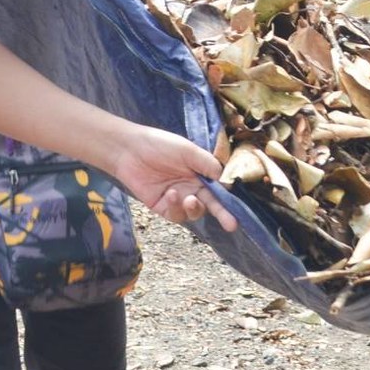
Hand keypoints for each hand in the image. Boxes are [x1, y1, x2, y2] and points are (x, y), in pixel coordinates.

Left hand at [106, 125, 236, 228]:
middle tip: (231, 224)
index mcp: (201, 174)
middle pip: (211, 205)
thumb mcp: (188, 150)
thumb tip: (227, 180)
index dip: (229, 200)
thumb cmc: (160, 145)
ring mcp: (178, 198)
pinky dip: (176, 207)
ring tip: (189, 199)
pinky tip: (171, 193)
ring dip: (195, 208)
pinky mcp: (163, 207)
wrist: (129, 151)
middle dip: (222, 214)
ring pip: (194, 213)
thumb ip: (207, 164)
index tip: (239, 210)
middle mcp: (192, 187)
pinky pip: (175, 214)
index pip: (219, 189)